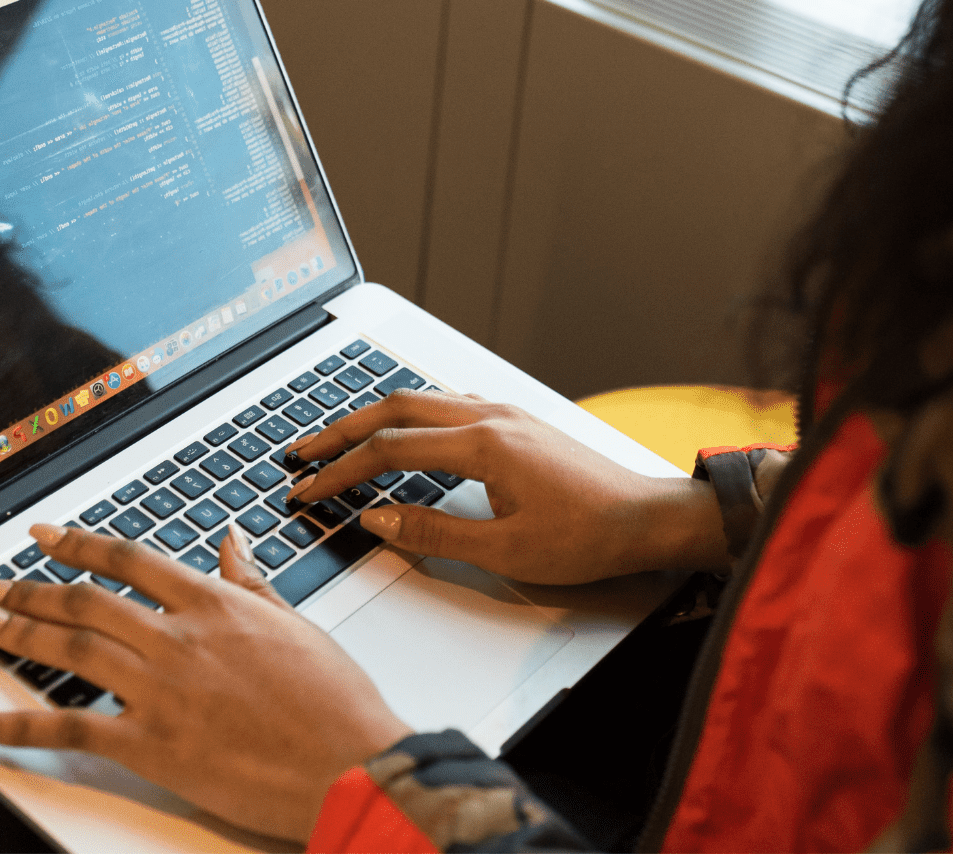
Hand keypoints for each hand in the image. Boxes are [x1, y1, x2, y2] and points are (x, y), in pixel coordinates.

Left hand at [0, 523, 409, 841]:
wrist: (349, 764)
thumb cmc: (335, 700)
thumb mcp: (296, 623)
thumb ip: (251, 581)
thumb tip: (231, 540)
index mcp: (213, 603)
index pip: (127, 560)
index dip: (76, 544)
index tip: (44, 536)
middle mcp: (178, 638)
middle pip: (84, 601)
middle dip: (29, 589)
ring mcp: (160, 691)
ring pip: (70, 649)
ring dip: (17, 632)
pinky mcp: (151, 745)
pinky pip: (69, 728)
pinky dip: (18, 722)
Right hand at [283, 389, 730, 583]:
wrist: (649, 518)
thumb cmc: (589, 536)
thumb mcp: (506, 551)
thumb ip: (434, 533)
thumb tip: (378, 520)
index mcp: (482, 444)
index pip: (389, 451)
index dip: (340, 472)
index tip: (307, 488)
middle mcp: (490, 416)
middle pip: (395, 409)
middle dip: (342, 430)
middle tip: (302, 452)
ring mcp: (505, 413)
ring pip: (421, 401)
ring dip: (375, 418)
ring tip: (340, 441)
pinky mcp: (518, 422)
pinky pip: (448, 406)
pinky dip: (410, 417)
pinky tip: (404, 434)